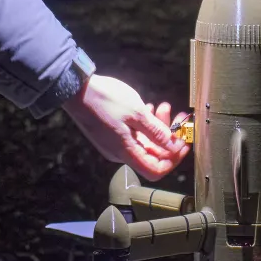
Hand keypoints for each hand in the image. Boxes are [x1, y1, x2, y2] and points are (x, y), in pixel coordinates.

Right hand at [63, 75, 185, 180]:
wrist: (75, 89)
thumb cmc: (104, 99)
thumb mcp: (136, 113)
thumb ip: (157, 131)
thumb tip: (173, 145)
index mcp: (126, 152)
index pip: (156, 170)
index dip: (174, 159)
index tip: (184, 141)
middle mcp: (120, 152)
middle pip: (152, 155)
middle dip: (169, 137)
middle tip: (179, 118)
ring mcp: (114, 143)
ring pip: (144, 142)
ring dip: (157, 127)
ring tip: (163, 106)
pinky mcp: (110, 134)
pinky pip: (133, 135)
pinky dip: (144, 125)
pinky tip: (149, 108)